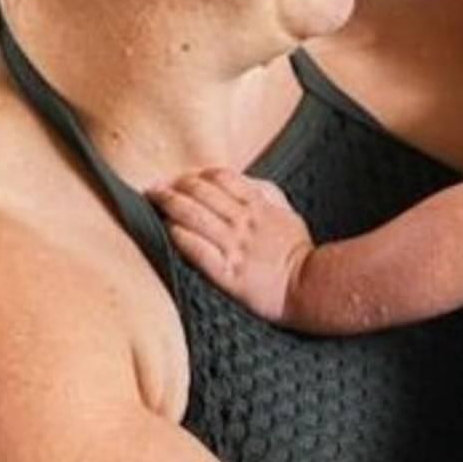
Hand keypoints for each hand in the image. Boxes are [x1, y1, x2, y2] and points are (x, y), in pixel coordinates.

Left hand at [155, 169, 313, 321]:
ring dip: (169, 204)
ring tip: (152, 200)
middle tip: (154, 187)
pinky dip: (180, 237)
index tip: (180, 177)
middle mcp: (244, 222)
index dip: (196, 174)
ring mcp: (235, 247)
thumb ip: (266, 193)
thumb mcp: (287, 213)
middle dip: (174, 186)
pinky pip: (198, 250)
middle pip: (202, 193)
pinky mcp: (228, 273)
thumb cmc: (297, 252)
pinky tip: (167, 230)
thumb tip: (244, 180)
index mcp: (258, 206)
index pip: (221, 178)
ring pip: (195, 216)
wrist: (310, 287)